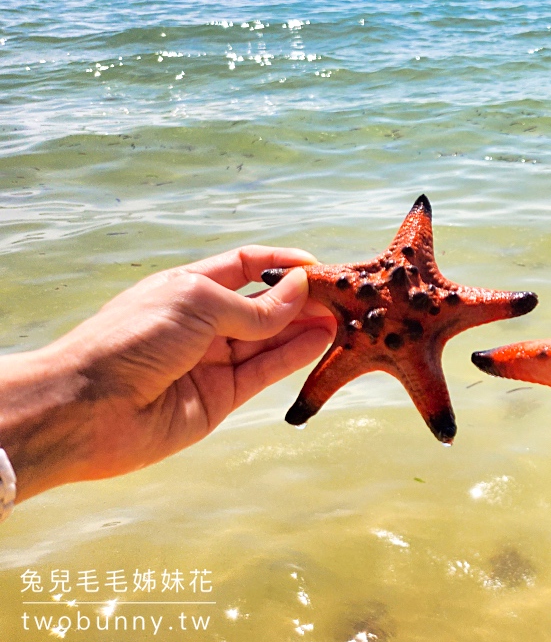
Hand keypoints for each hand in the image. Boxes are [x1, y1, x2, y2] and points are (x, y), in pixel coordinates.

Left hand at [0, 247, 334, 501]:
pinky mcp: (222, 397)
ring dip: (305, 327)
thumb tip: (300, 290)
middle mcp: (204, 323)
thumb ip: (254, 306)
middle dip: (300, 298)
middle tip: (340, 295)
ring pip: (271, 339)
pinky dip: (295, 355)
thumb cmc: (130, 340)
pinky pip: (266, 371)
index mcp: (189, 288)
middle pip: (263, 305)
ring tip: (342, 317)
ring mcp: (214, 361)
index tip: (315, 264)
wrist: (86, 408)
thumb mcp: (197, 305)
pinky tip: (321, 340)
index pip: (244, 266)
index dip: (279, 263)